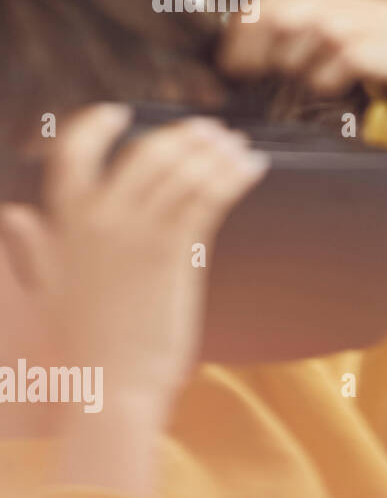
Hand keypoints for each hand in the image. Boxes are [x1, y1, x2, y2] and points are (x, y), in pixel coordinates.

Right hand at [0, 104, 268, 404]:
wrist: (111, 386)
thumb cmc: (84, 345)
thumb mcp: (48, 288)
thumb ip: (32, 248)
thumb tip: (15, 214)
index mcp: (63, 224)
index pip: (71, 153)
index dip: (96, 125)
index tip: (123, 111)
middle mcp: (97, 220)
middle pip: (145, 151)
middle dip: (183, 136)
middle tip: (211, 131)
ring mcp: (135, 233)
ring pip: (183, 169)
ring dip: (217, 151)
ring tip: (238, 148)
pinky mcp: (174, 251)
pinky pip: (209, 195)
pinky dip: (234, 174)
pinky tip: (251, 168)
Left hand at [218, 0, 386, 111]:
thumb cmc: (351, 32)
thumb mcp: (309, 16)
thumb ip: (269, 24)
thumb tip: (223, 56)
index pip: (248, 16)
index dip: (236, 47)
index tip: (235, 70)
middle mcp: (315, 3)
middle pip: (266, 32)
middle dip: (262, 59)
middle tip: (275, 73)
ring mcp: (339, 26)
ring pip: (291, 61)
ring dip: (298, 73)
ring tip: (319, 69)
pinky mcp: (360, 52)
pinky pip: (322, 80)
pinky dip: (324, 85)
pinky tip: (340, 77)